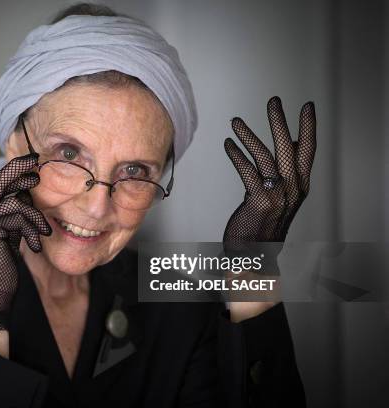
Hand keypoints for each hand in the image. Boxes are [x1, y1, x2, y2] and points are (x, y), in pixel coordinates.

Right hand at [0, 153, 51, 331]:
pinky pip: (17, 216)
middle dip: (18, 170)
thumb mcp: (8, 236)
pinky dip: (31, 230)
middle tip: (37, 164)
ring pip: (14, 202)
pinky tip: (35, 246)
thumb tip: (27, 193)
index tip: (30, 161)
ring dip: (35, 216)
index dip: (12, 171)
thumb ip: (12, 216)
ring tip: (44, 231)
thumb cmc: (2, 269)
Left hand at [222, 96, 315, 320]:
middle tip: (274, 101)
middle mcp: (293, 189)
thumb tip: (285, 145)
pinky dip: (237, 155)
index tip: (306, 107)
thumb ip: (282, 172)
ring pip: (266, 156)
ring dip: (250, 136)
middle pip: (290, 148)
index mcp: (300, 186)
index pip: (308, 150)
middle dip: (281, 122)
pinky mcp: (259, 202)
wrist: (255, 256)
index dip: (308, 127)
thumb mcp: (279, 197)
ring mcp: (278, 196)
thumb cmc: (263, 225)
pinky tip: (228, 144)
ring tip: (236, 121)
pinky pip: (248, 171)